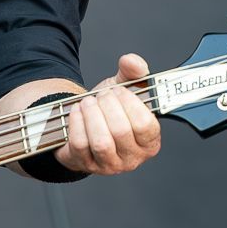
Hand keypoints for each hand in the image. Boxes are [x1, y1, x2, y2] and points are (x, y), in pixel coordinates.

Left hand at [54, 54, 160, 175]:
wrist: (84, 124)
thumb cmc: (109, 110)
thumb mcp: (124, 88)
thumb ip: (133, 72)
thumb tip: (132, 61)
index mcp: (149, 142)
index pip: (145, 125)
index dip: (130, 104)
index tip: (120, 91)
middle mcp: (132, 158)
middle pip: (121, 131)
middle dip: (108, 106)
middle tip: (102, 95)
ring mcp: (109, 165)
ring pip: (101, 142)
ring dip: (92, 115)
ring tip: (88, 102)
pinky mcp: (86, 165)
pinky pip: (80, 144)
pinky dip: (77, 123)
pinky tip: (77, 112)